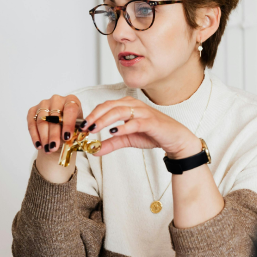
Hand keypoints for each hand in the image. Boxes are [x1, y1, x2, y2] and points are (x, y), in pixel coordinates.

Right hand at [26, 94, 81, 182]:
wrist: (60, 131)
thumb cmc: (71, 129)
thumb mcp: (77, 131)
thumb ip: (77, 133)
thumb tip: (75, 138)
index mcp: (72, 100)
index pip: (70, 109)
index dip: (68, 123)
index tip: (67, 137)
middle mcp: (57, 99)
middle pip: (54, 116)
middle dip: (54, 134)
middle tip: (54, 147)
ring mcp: (44, 104)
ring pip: (42, 120)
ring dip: (44, 136)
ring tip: (47, 149)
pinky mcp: (33, 110)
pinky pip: (32, 123)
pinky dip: (35, 136)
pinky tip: (39, 146)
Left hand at [82, 98, 199, 158]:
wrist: (175, 139)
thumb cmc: (152, 134)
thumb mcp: (127, 139)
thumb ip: (111, 143)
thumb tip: (94, 151)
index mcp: (127, 105)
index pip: (105, 105)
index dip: (92, 114)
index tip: (82, 126)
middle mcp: (134, 105)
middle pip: (109, 106)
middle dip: (95, 116)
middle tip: (84, 127)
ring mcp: (143, 112)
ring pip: (120, 111)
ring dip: (104, 119)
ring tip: (94, 128)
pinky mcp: (151, 121)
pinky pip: (134, 122)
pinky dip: (123, 127)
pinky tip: (113, 132)